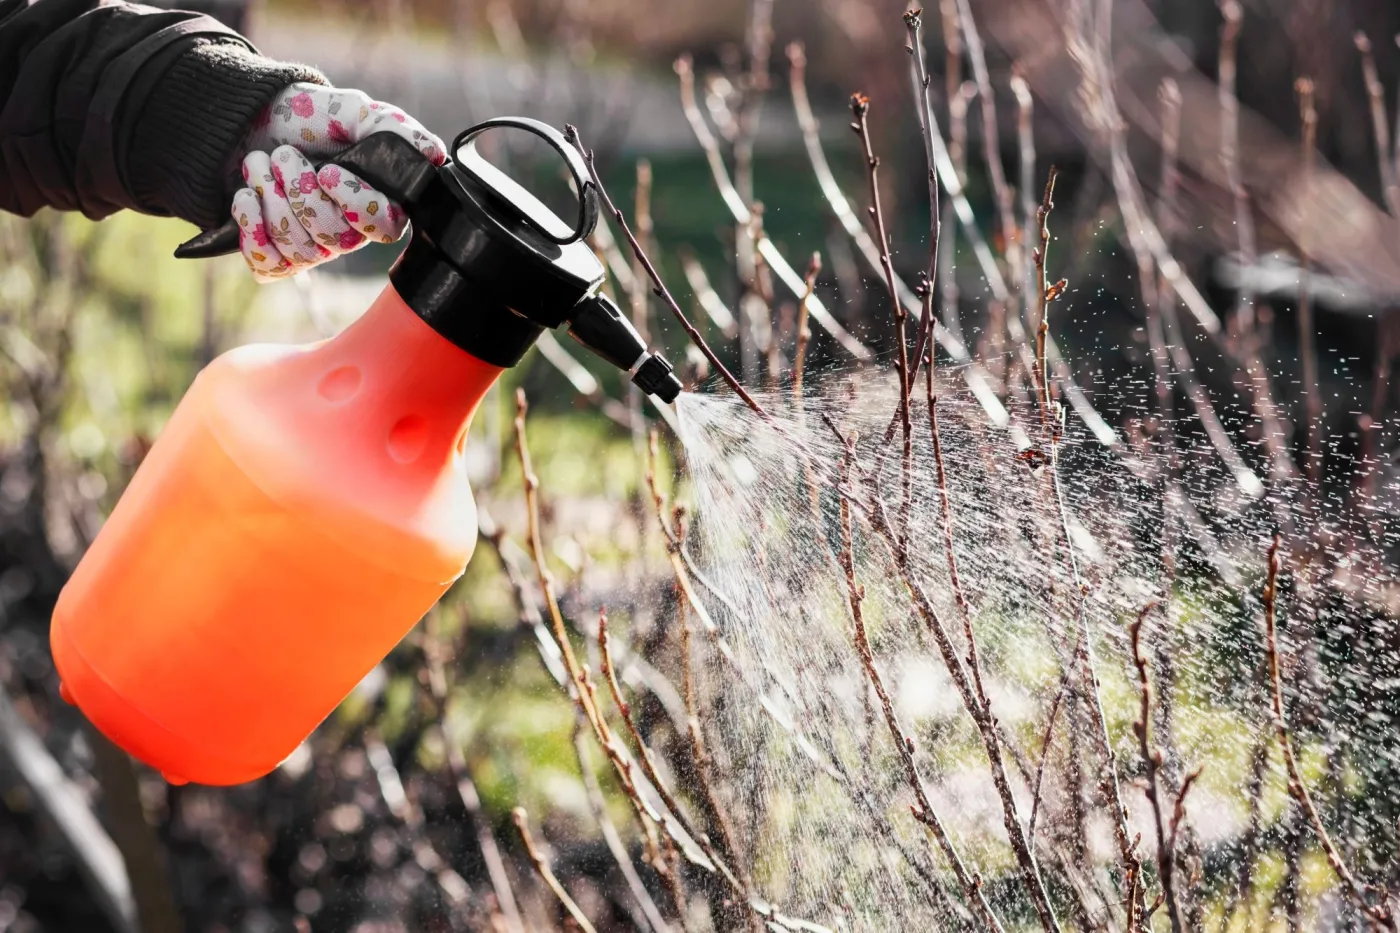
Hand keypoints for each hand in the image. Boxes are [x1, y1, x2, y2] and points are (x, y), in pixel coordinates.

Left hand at [231, 83, 445, 280]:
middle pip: (335, 239)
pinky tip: (246, 197)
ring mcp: (311, 248)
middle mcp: (346, 232)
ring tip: (259, 164)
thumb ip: (393, 128)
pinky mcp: (274, 256)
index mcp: (373, 202)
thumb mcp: (351, 113)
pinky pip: (269, 265)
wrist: (246, 121)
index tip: (328, 170)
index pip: (383, 227)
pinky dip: (251, 227)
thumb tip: (435, 153)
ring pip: (300, 251)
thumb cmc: (306, 119)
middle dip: (300, 191)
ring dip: (270, 199)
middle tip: (282, 156)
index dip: (355, 203)